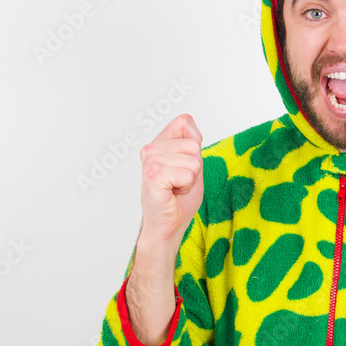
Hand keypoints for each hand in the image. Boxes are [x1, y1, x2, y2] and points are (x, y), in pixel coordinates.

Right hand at [139, 114, 204, 245]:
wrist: (169, 225)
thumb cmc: (179, 198)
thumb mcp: (192, 163)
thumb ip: (191, 142)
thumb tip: (187, 120)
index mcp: (158, 143)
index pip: (184, 121)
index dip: (194, 144)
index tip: (184, 164)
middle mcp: (150, 149)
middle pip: (194, 144)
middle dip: (195, 167)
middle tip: (180, 181)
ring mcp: (150, 161)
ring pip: (193, 160)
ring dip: (191, 179)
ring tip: (176, 187)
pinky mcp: (153, 175)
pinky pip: (188, 174)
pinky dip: (186, 186)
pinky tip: (172, 193)